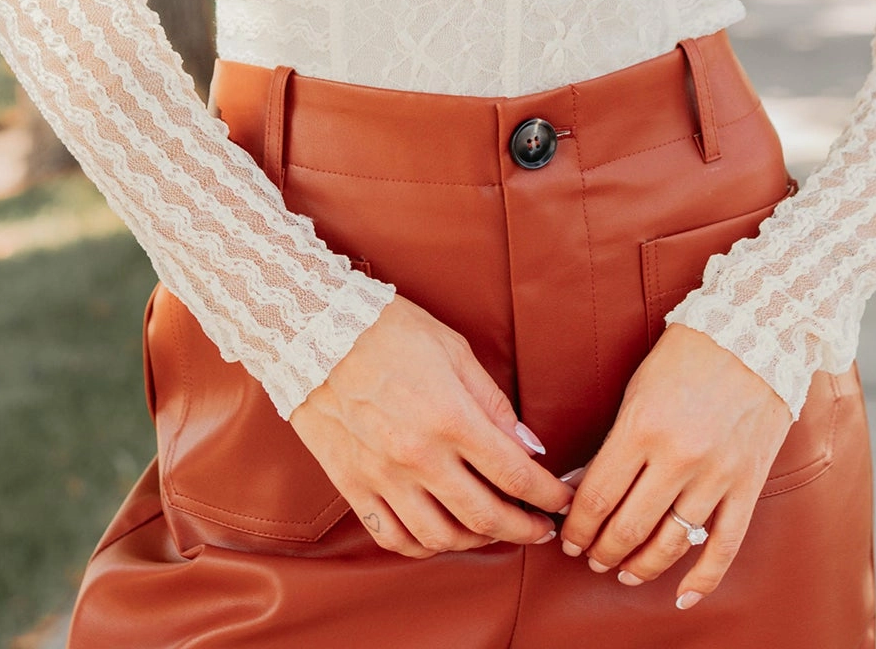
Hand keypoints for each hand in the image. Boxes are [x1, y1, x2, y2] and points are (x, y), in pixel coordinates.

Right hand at [288, 294, 573, 557]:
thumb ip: (493, 402)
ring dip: (477, 542)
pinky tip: (441, 535)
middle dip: (524, 529)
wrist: (313, 331)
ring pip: (441, 537)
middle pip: (485, 517)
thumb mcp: (453, 349)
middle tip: (542, 530)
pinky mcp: (353, 486)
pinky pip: (394, 537)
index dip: (547, 496)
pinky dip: (424, 546)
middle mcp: (419, 456)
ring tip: (494, 530)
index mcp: (450, 417)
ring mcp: (383, 477)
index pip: (514, 474)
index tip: (562, 501)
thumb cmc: (388, 330)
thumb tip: (529, 446)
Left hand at [558, 323, 791, 609]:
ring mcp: (716, 475)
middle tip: (591, 558)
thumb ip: (614, 444)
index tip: (568, 538)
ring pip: (671, 545)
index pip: (597, 498)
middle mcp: (678, 457)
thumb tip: (582, 488)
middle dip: (602, 550)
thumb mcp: (637, 391)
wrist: (755, 336)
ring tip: (624, 570)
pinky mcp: (747, 484)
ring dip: (641, 566)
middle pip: (628, 527)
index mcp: (642, 428)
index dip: (577, 527)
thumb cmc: (687, 357)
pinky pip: (724, 546)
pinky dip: (703, 579)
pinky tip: (682, 596)